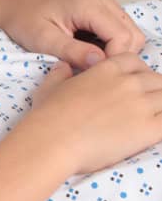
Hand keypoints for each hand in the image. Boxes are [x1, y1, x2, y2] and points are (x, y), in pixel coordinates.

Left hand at [0, 0, 145, 69]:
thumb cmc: (24, 22)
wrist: (14, 10)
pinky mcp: (104, 11)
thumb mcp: (44, 40)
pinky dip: (110, 47)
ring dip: (114, 53)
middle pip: (132, 38)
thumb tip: (99, 61)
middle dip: (116, 58)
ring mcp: (105, 3)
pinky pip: (121, 34)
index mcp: (90, 4)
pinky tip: (87, 51)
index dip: (112, 61)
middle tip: (88, 68)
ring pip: (131, 37)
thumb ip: (73, 51)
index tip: (91, 72)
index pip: (124, 39)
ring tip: (85, 59)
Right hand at [23, 52, 161, 176]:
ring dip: (161, 107)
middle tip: (145, 106)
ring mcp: (141, 105)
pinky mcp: (148, 129)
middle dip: (154, 90)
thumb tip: (64, 67)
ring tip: (151, 120)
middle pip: (158, 80)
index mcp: (107, 69)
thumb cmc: (49, 114)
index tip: (134, 84)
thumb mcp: (50, 85)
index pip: (135, 61)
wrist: (55, 138)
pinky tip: (154, 133)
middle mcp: (128, 83)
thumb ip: (61, 73)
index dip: (138, 72)